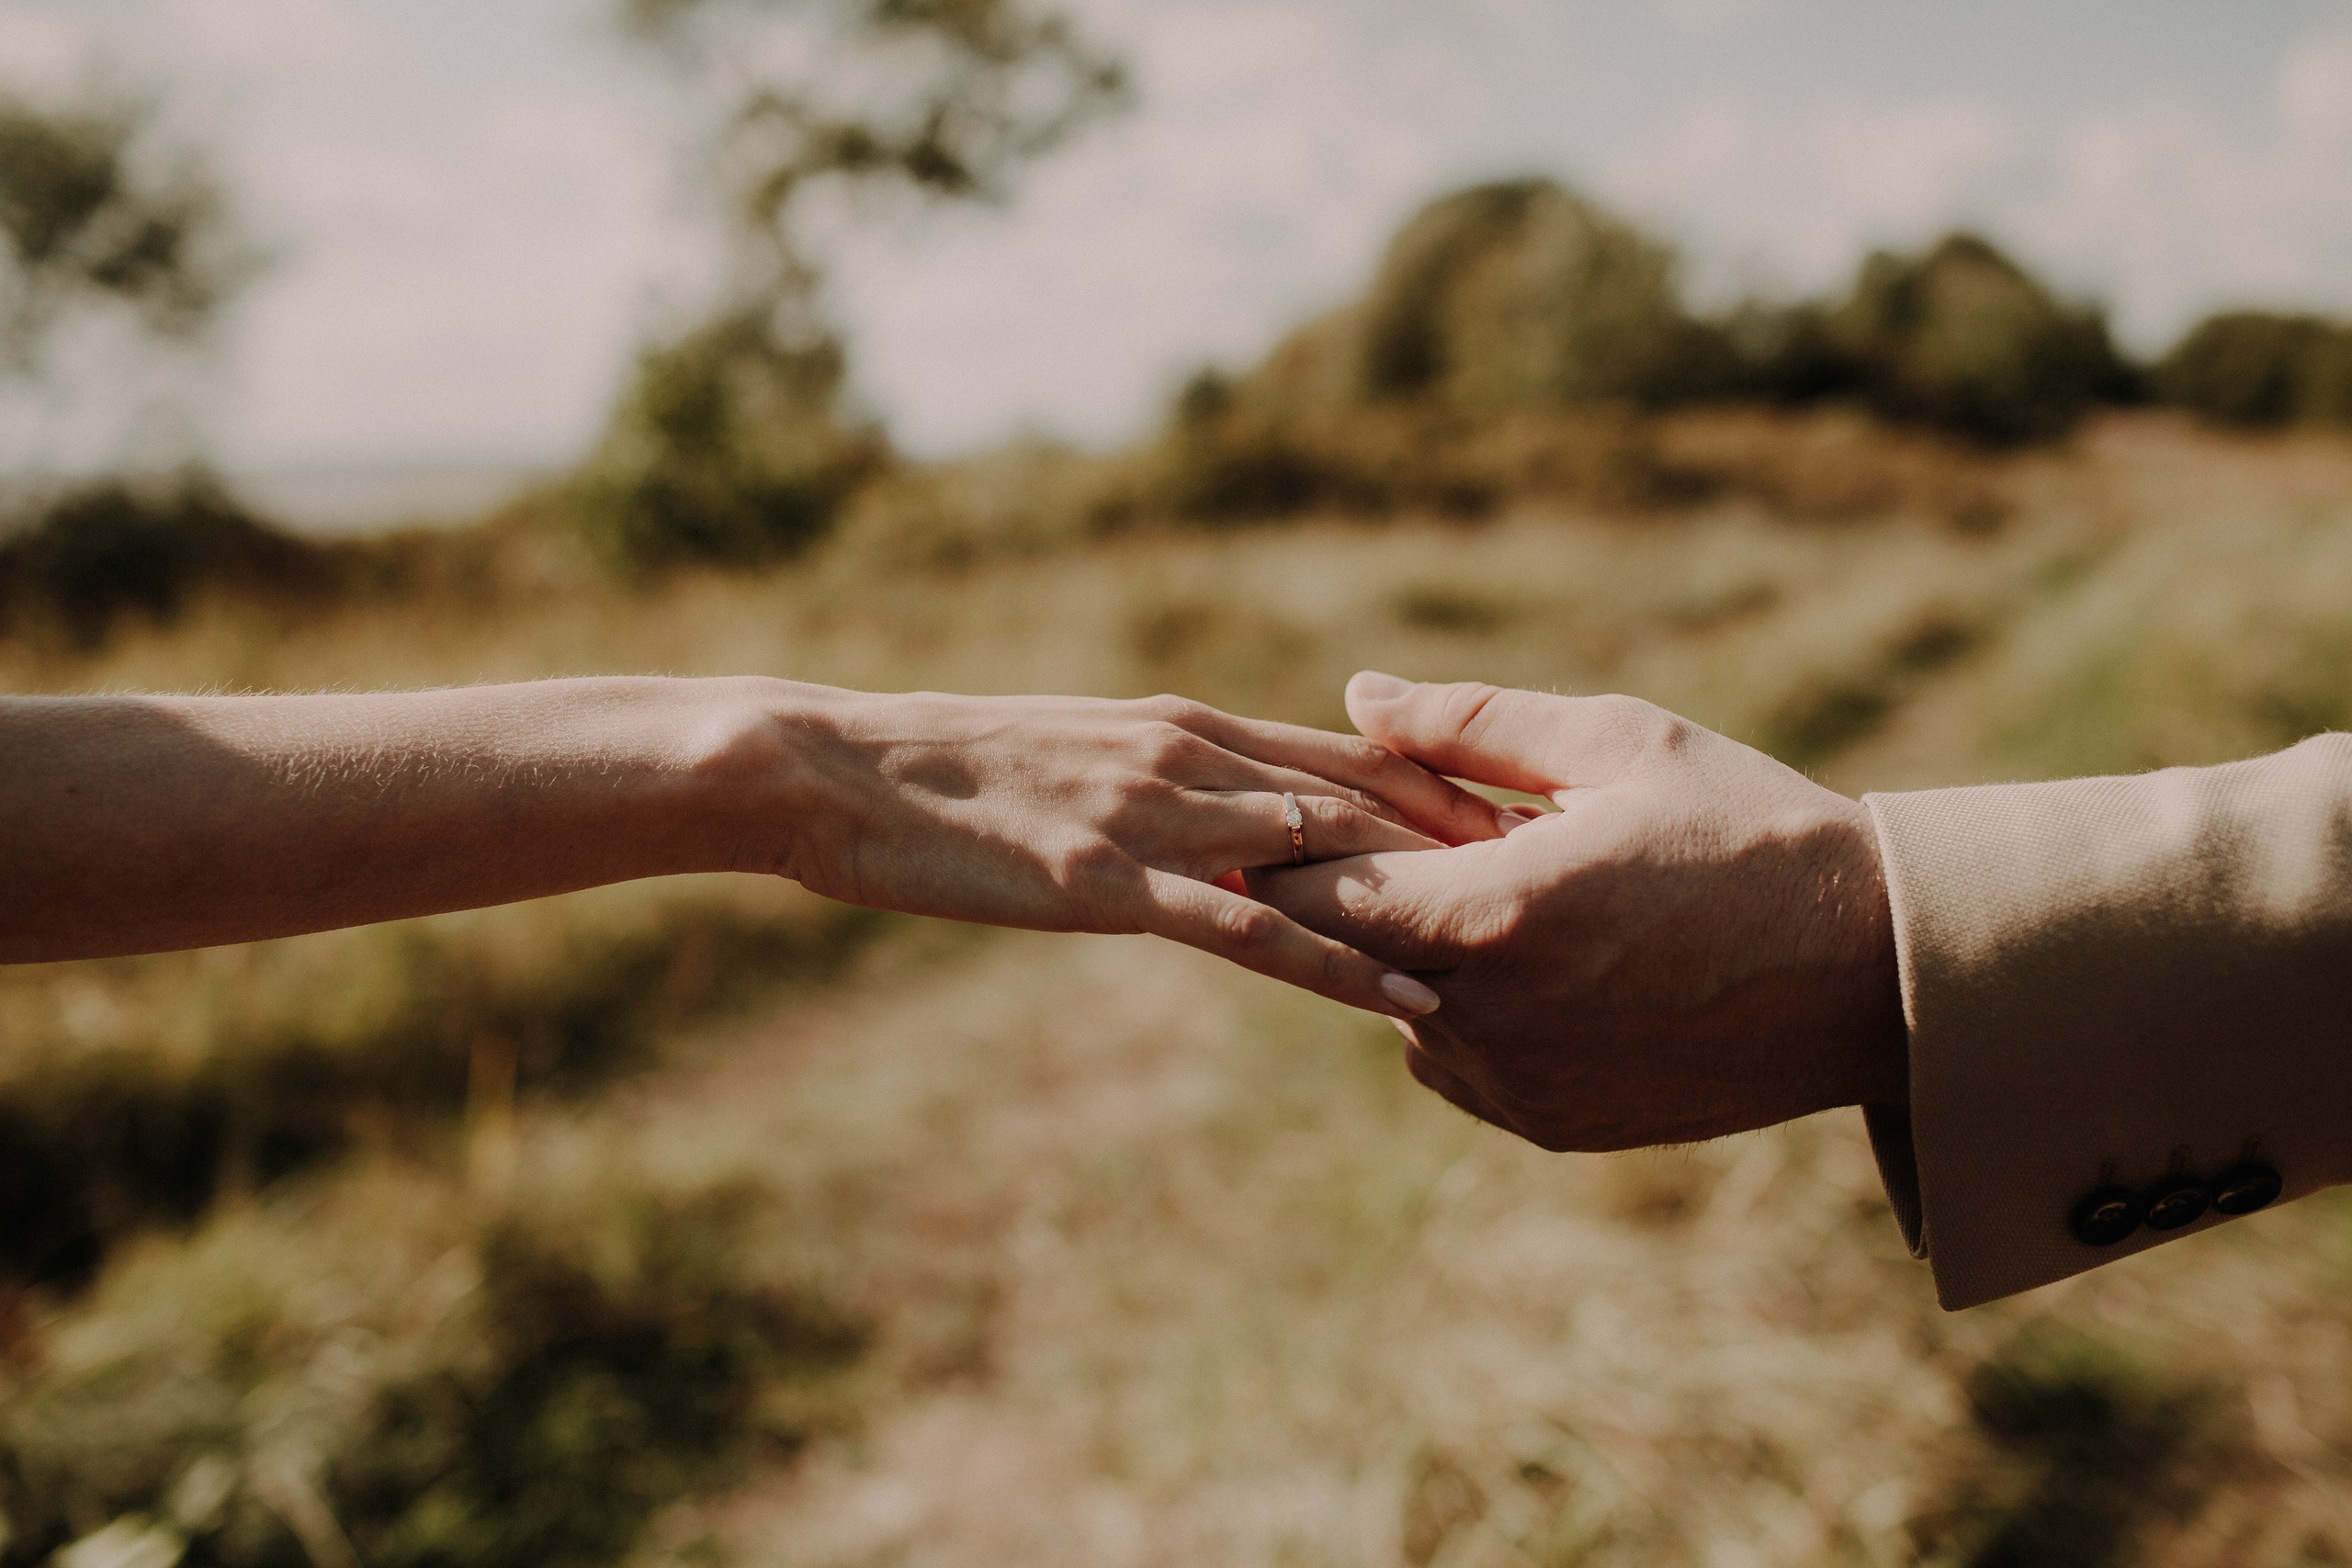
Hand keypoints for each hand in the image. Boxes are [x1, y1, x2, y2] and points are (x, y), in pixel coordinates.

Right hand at [763, 689, 1512, 1016]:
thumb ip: (1160, 781)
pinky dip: (1336, 962)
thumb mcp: (1076, 759)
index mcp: (1187, 726)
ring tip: (1540, 933)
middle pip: (1370, 796)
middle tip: (1586, 877)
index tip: (1538, 821)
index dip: (1449, 788)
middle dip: (1478, 838)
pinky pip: (1247, 930)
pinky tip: (1403, 994)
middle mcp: (1193, 758)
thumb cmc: (946, 770)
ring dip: (1435, 895)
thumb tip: (1222, 822)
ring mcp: (1157, 819)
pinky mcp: (1112, 883)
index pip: (1351, 751)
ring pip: (1329, 856)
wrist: (837, 770)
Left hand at [1246, 673, 1907, 1148]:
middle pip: (1339, 953)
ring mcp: (1516, 1083)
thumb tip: (1358, 698)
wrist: (1874, 973)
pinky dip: (1464, 1006)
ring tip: (1506, 884)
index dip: (1295, 840)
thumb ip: (1470, 723)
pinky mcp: (1548, 1123)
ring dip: (1416, 948)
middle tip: (1411, 829)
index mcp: (1494, 914)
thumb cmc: (1752, 832)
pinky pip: (1451, 1058)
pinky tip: (1540, 953)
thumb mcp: (1622, 744)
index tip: (1308, 801)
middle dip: (1356, 888)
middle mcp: (1488, 1017)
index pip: (1310, 891)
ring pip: (1394, 1005)